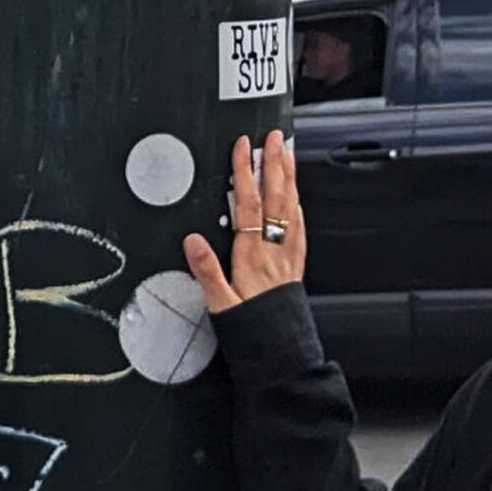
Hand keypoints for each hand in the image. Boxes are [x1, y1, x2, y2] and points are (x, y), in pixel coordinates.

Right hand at [181, 129, 303, 314]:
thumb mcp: (220, 304)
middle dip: (274, 164)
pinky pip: (299, 228)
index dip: (246, 172)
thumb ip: (206, 270)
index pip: (250, 203)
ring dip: (290, 179)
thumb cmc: (252, 330)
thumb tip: (193, 239)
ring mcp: (287, 257)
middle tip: (274, 138)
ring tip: (288, 155)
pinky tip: (296, 199)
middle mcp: (274, 251)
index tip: (244, 148)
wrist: (282, 352)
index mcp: (252, 256)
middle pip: (276, 199)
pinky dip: (297, 206)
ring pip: (291, 209)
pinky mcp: (295, 267)